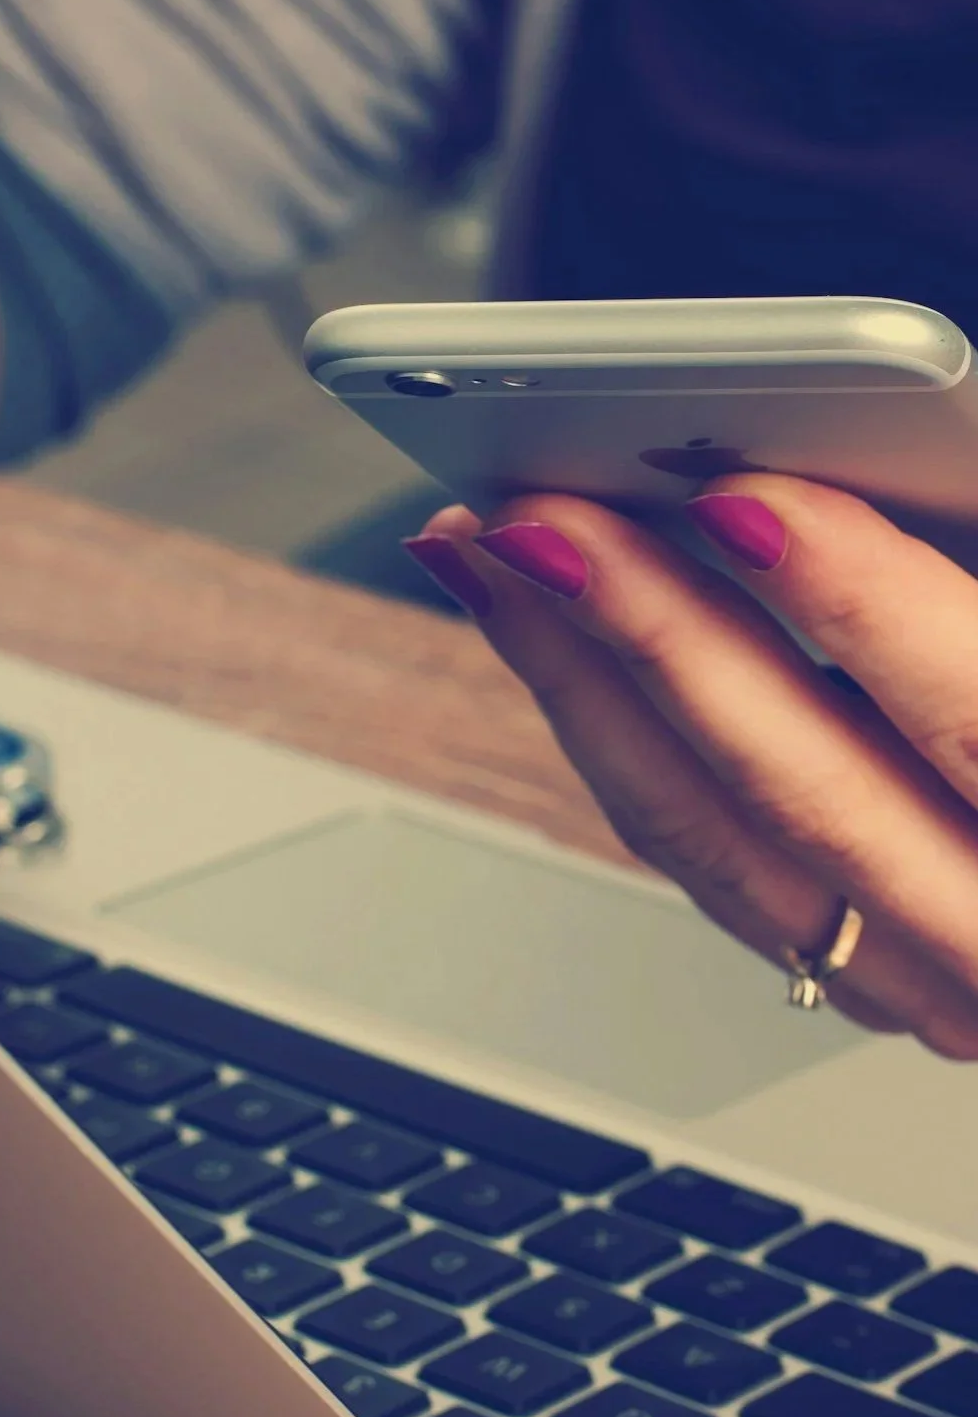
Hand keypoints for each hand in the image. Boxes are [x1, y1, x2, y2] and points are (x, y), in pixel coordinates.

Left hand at [406, 476, 977, 1059]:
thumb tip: (915, 437)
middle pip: (799, 790)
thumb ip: (977, 538)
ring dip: (578, 683)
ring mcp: (923, 979)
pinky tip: (552, 641)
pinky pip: (697, 856)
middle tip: (531, 509)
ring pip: (708, 837)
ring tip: (487, 552)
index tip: (738, 497)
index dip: (862, 605)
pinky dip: (609, 740)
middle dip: (649, 634)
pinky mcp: (854, 971)